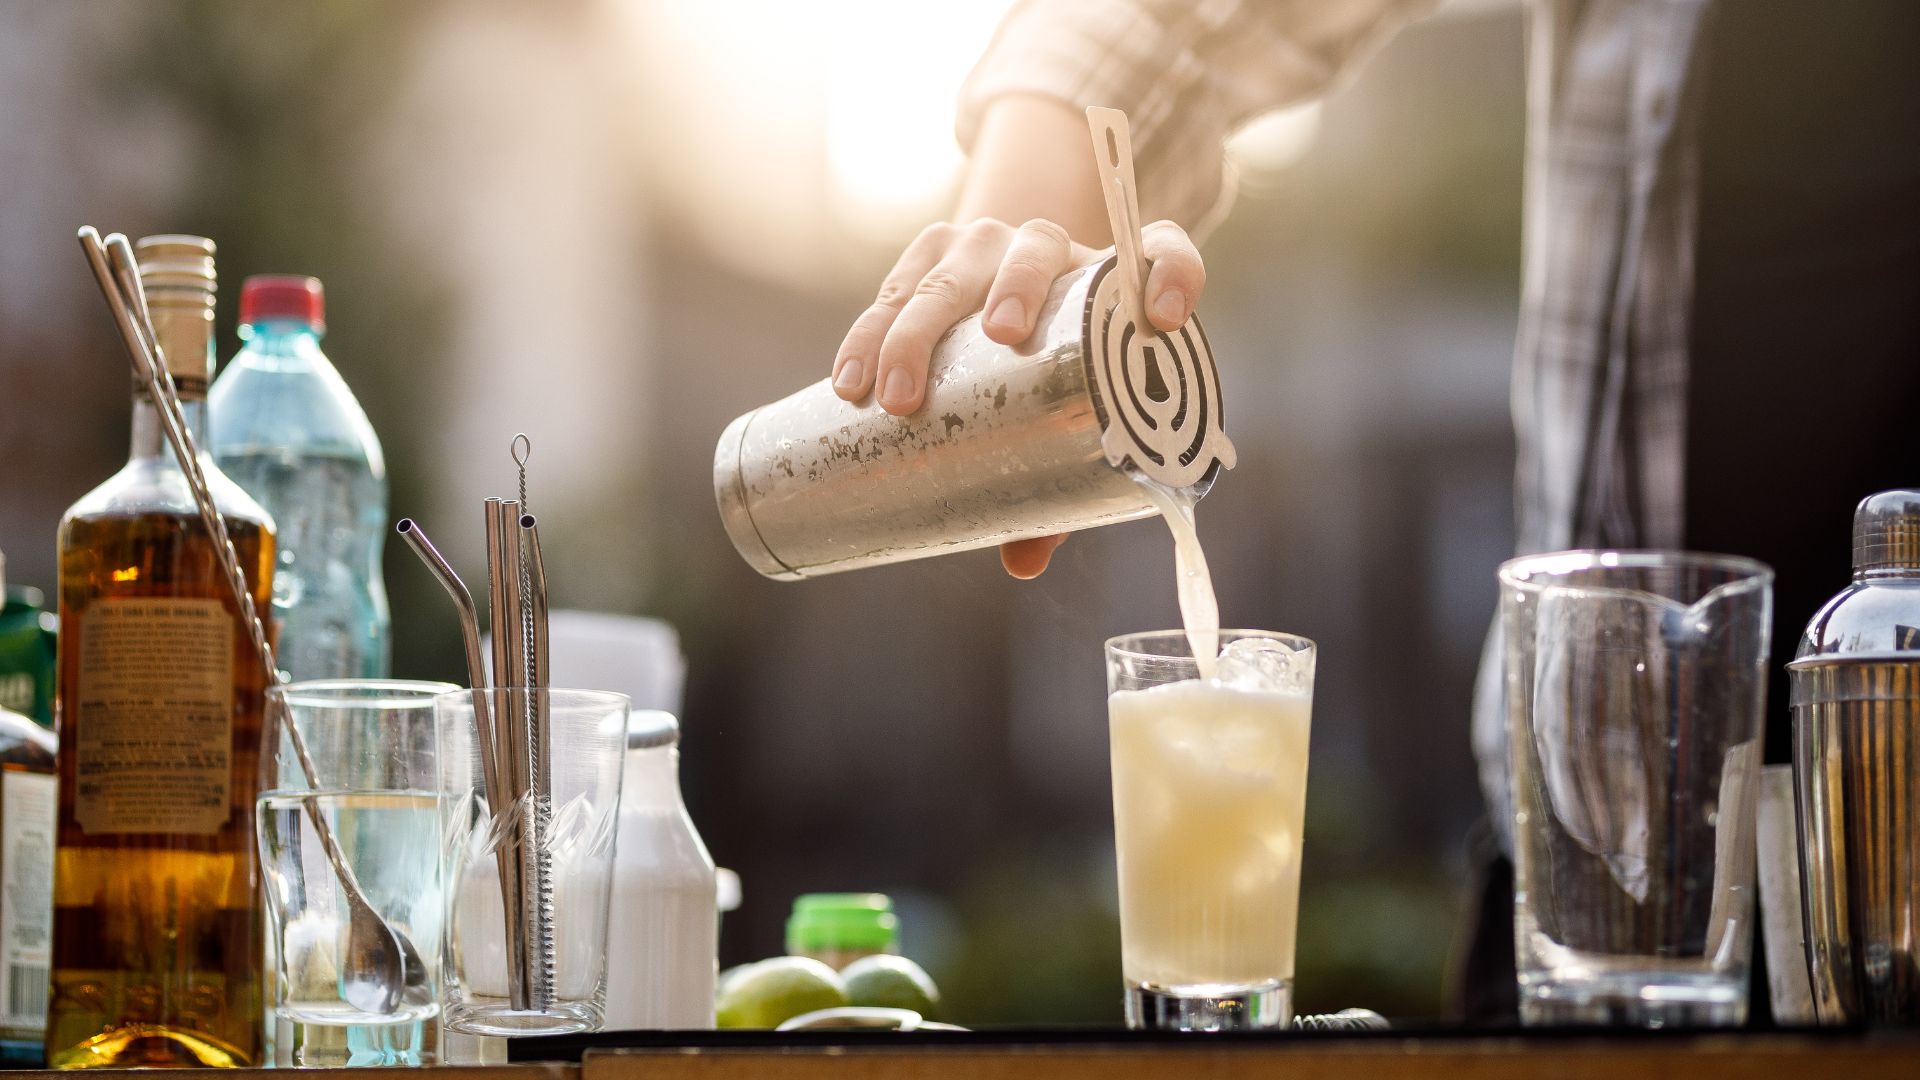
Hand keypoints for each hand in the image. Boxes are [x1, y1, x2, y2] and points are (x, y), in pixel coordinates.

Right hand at [831, 216, 1205, 578]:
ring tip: (883, 396)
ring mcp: (989, 240)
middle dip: (1003, 301)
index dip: (1176, 279)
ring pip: (952, 270)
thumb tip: (1022, 564)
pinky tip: (848, 376)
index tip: (1167, 320)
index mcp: (1116, 277)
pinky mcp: (934, 251)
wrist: (1009, 295)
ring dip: (910, 330)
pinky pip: (898, 283)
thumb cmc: (1057, 368)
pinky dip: (869, 329)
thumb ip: (1065, 482)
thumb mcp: (1073, 416)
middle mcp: (1055, 245)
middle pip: (1035, 255)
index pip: (1166, 257)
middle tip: (988, 370)